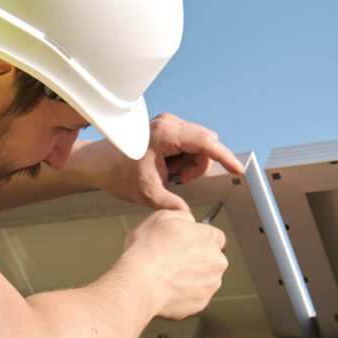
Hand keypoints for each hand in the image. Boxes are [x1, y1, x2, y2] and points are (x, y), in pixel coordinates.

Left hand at [79, 113, 243, 211]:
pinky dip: (184, 160)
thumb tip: (188, 214)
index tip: (237, 168)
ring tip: (169, 175)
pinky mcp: (168, 128)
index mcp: (166, 134)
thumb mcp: (148, 194)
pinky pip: (190, 144)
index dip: (224, 157)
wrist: (100, 163)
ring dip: (190, 164)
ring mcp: (169, 124)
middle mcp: (170, 123)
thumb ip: (172, 204)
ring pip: (199, 145)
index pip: (205, 143)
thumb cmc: (118, 173)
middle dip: (197, 166)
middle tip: (177, 180)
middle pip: (205, 144)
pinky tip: (168, 168)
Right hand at [120, 210, 227, 319]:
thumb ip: (182, 216)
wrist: (139, 283)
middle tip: (172, 260)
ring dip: (191, 277)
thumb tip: (188, 221)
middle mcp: (217, 262)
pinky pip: (194, 297)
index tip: (187, 243)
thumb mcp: (161, 217)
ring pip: (204, 279)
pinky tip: (166, 288)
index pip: (216, 237)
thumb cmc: (148, 250)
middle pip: (212, 259)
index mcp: (210, 238)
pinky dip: (183, 294)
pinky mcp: (200, 304)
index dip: (199, 239)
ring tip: (167, 275)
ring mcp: (210, 286)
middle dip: (197, 259)